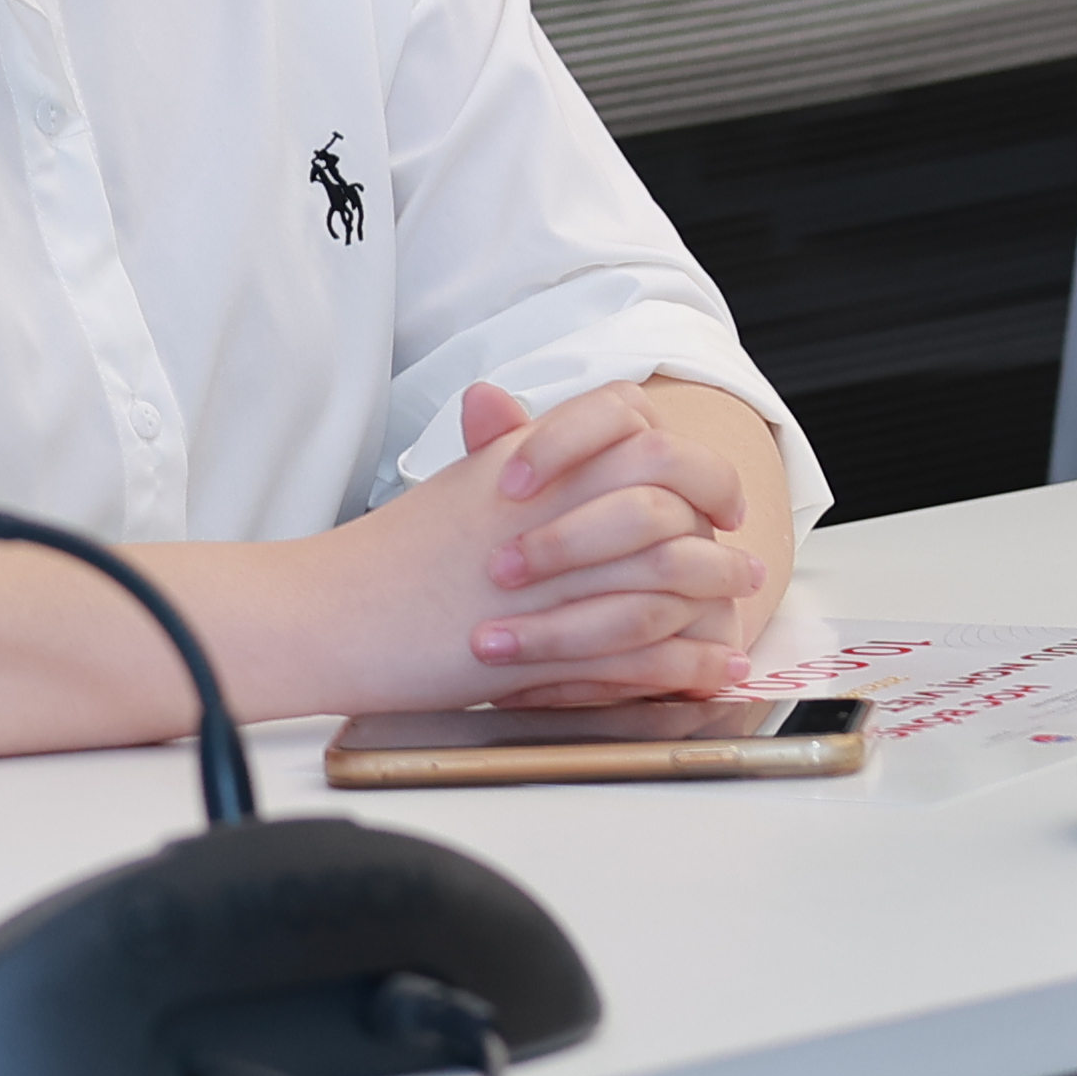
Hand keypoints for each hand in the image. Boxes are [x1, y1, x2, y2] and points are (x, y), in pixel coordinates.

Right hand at [268, 379, 772, 714]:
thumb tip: (511, 408)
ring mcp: (557, 572)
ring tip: (739, 603)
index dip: (686, 458)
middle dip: (720, 520)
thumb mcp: (456, 484)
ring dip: (719, 589)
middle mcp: (553, 503)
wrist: (336, 613)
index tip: (705, 489)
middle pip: (673, 491)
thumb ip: (503, 446)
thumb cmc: (391, 557)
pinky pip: (650, 649)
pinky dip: (691, 660)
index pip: (637, 429)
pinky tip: (713, 667)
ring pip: (674, 569)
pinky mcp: (555, 641)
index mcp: (532, 458)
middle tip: (739, 551)